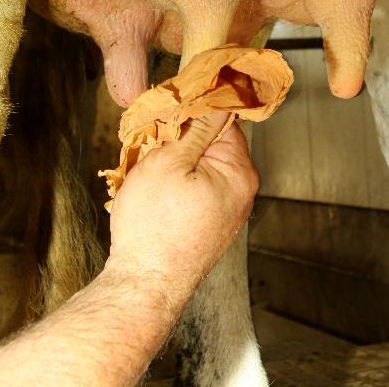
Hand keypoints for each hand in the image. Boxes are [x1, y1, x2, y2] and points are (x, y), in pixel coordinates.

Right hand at [107, 112, 258, 303]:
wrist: (146, 285)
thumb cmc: (154, 228)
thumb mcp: (169, 162)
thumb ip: (196, 129)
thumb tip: (216, 103)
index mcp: (238, 172)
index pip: (224, 120)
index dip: (195, 110)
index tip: (172, 110)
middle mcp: (241, 191)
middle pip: (213, 144)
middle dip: (182, 139)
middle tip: (153, 146)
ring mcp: (228, 210)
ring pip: (201, 167)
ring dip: (176, 162)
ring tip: (150, 173)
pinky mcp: (212, 224)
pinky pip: (197, 189)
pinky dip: (177, 184)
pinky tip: (156, 195)